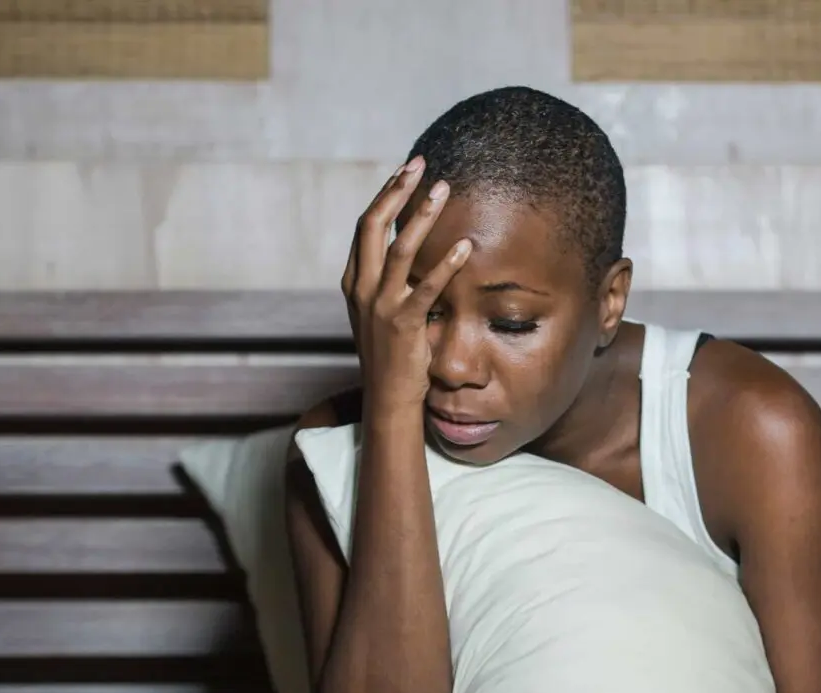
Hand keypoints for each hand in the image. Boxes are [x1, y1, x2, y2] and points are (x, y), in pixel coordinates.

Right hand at [341, 157, 473, 413]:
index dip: (385, 195)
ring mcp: (379, 307)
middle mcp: (361, 289)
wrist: (389, 399)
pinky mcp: (403, 325)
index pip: (366, 227)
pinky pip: (427, 288)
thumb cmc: (392, 355)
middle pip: (373, 226)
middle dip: (396, 190)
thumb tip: (411, 249)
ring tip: (444, 190)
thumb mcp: (382, 311)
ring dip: (423, 215)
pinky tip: (466, 246)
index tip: (404, 171)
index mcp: (354, 281)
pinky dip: (447, 264)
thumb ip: (390, 281)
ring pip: (400, 249)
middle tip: (420, 164)